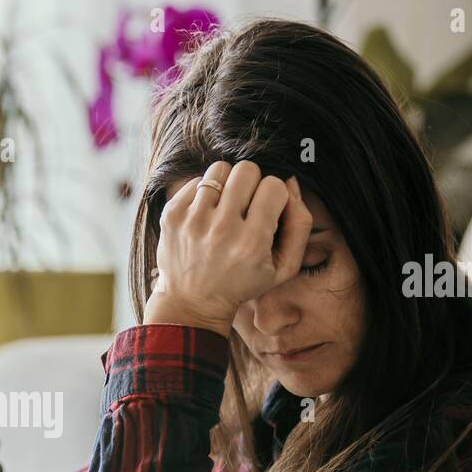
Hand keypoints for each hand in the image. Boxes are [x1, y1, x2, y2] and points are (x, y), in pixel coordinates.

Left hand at [144, 161, 310, 337]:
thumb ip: (300, 224)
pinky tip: (206, 215)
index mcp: (251, 243)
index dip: (274, 196)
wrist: (192, 303)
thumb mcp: (284, 267)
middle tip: (246, 206)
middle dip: (252, 184)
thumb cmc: (243, 283)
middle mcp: (221, 230)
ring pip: (220, 169)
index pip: (274, 186)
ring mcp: (193, 221)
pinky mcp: (172, 216)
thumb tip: (289, 181)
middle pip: (247, 170)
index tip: (266, 212)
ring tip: (225, 207)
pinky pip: (196, 181)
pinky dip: (204, 193)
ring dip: (227, 185)